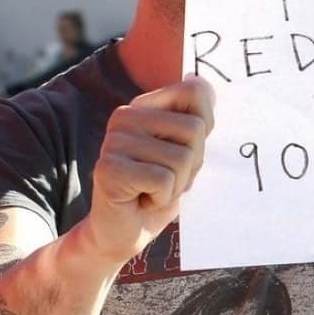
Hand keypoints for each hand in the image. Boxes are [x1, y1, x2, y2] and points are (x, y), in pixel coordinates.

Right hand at [88, 75, 214, 263]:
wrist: (123, 234)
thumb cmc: (157, 193)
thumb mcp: (185, 153)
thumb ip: (194, 120)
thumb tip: (199, 80)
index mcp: (142, 107)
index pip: (195, 91)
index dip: (204, 129)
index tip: (184, 153)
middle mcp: (124, 117)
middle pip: (195, 129)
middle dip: (191, 166)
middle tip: (165, 181)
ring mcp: (113, 141)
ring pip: (181, 158)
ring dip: (176, 186)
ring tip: (152, 192)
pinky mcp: (109, 169)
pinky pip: (163, 180)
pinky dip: (161, 199)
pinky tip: (141, 201)